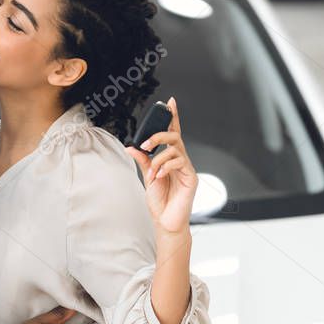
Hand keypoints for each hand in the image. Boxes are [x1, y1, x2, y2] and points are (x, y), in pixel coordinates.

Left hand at [126, 97, 197, 233]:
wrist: (165, 221)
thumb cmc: (159, 201)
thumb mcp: (147, 177)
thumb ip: (143, 161)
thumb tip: (131, 147)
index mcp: (170, 158)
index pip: (172, 133)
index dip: (172, 117)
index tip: (170, 102)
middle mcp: (180, 160)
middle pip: (175, 137)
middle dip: (159, 136)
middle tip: (146, 144)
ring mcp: (187, 168)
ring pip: (175, 149)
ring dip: (158, 159)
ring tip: (152, 173)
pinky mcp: (192, 177)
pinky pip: (179, 162)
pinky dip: (165, 168)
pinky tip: (159, 177)